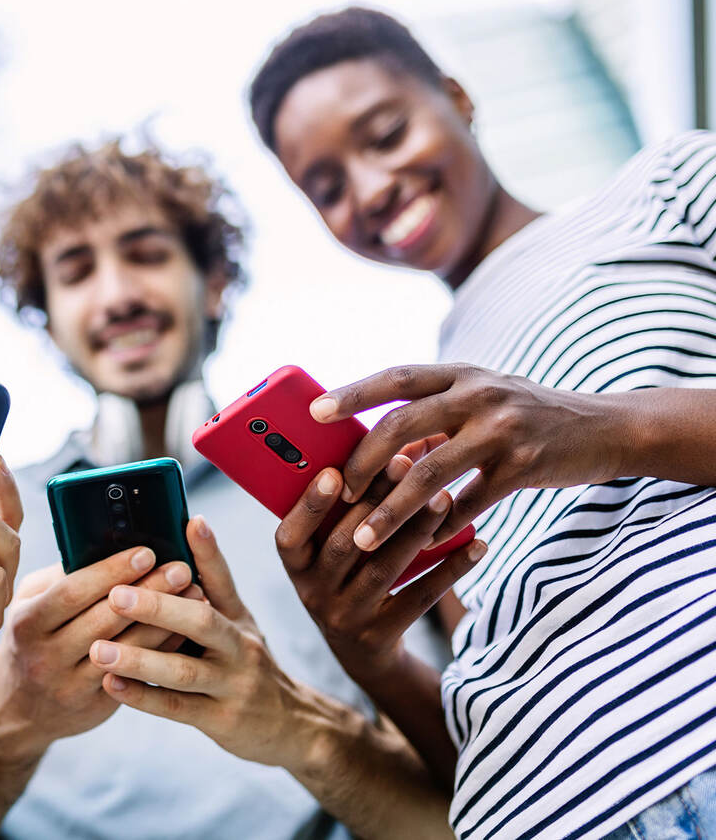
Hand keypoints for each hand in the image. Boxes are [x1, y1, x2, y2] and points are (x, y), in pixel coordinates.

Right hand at [0, 545, 196, 752]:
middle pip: (105, 619)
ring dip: (164, 621)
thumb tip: (105, 542)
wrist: (18, 709)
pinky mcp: (95, 707)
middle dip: (148, 591)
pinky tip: (185, 629)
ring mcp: (71, 685)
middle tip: (181, 569)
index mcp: (27, 623)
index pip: (73, 592)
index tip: (146, 552)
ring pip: (127, 651)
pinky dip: (162, 650)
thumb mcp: (28, 605)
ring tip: (194, 595)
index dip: (111, 571)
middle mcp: (46, 656)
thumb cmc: (30, 640)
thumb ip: (60, 578)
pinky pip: (137, 676)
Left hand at [88, 517, 313, 768]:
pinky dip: (143, 697)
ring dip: (139, 659)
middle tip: (115, 595)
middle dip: (157, 607)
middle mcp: (239, 645)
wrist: (291, 725)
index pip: (222, 578)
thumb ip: (205, 598)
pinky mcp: (221, 720)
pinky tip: (111, 686)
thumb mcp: (237, 627)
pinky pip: (178, 708)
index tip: (190, 521)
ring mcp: (232, 684)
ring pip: (184, 670)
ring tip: (99, 650)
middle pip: (201, 621)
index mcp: (238, 616)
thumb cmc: (244, 664)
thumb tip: (167, 557)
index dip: (208, 550)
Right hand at [274, 456, 485, 684]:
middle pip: (343, 545)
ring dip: (414, 530)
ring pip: (382, 569)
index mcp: (296, 568)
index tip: (335, 473)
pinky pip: (419, 598)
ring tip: (443, 497)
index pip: (289, 537)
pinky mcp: (382, 636)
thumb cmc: (348, 579)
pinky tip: (475, 545)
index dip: (309, 506)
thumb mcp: (331, 552)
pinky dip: (450, 569)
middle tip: (406, 464)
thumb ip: (348, 509)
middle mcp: (314, 594)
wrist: (362, 653)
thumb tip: (393, 450)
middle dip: (375, 502)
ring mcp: (347, 618)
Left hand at [311, 363, 621, 550]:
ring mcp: (502, 430)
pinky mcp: (523, 466)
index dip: (354, 392)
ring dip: (391, 511)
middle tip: (338, 491)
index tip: (315, 410)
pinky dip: (441, 528)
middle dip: (363, 463)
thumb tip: (377, 452)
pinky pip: (469, 503)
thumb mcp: (481, 400)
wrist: (605, 428)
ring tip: (362, 538)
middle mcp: (479, 394)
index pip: (397, 377)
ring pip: (430, 473)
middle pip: (403, 426)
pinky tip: (421, 546)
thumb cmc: (527, 416)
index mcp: (461, 374)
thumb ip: (434, 417)